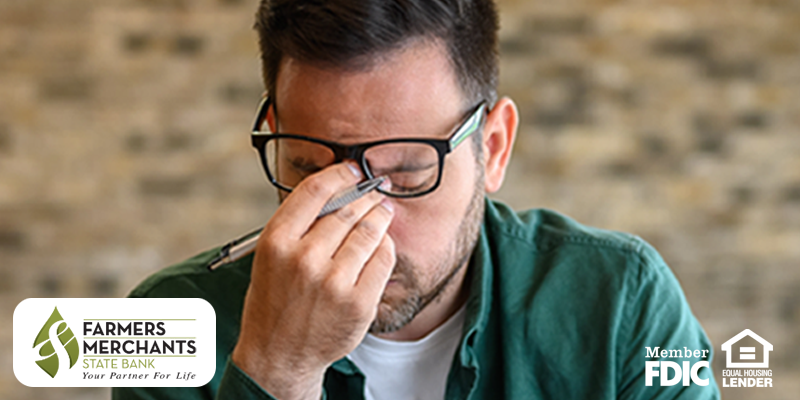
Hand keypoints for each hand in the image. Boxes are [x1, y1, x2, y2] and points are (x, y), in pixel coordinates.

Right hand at [232, 163, 395, 399]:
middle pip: (348, 210)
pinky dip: (386, 246)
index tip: (353, 170)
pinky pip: (383, 259)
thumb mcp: (271, 256)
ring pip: (369, 232)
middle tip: (376, 189)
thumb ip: (299, 224)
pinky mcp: (358, 302)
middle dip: (367, 195)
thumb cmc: (275, 299)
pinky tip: (383, 242)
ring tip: (384, 210)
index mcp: (277, 242)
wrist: (279, 352)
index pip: (316, 191)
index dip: (340, 174)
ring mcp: (333, 282)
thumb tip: (340, 189)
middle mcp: (304, 259)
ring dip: (381, 216)